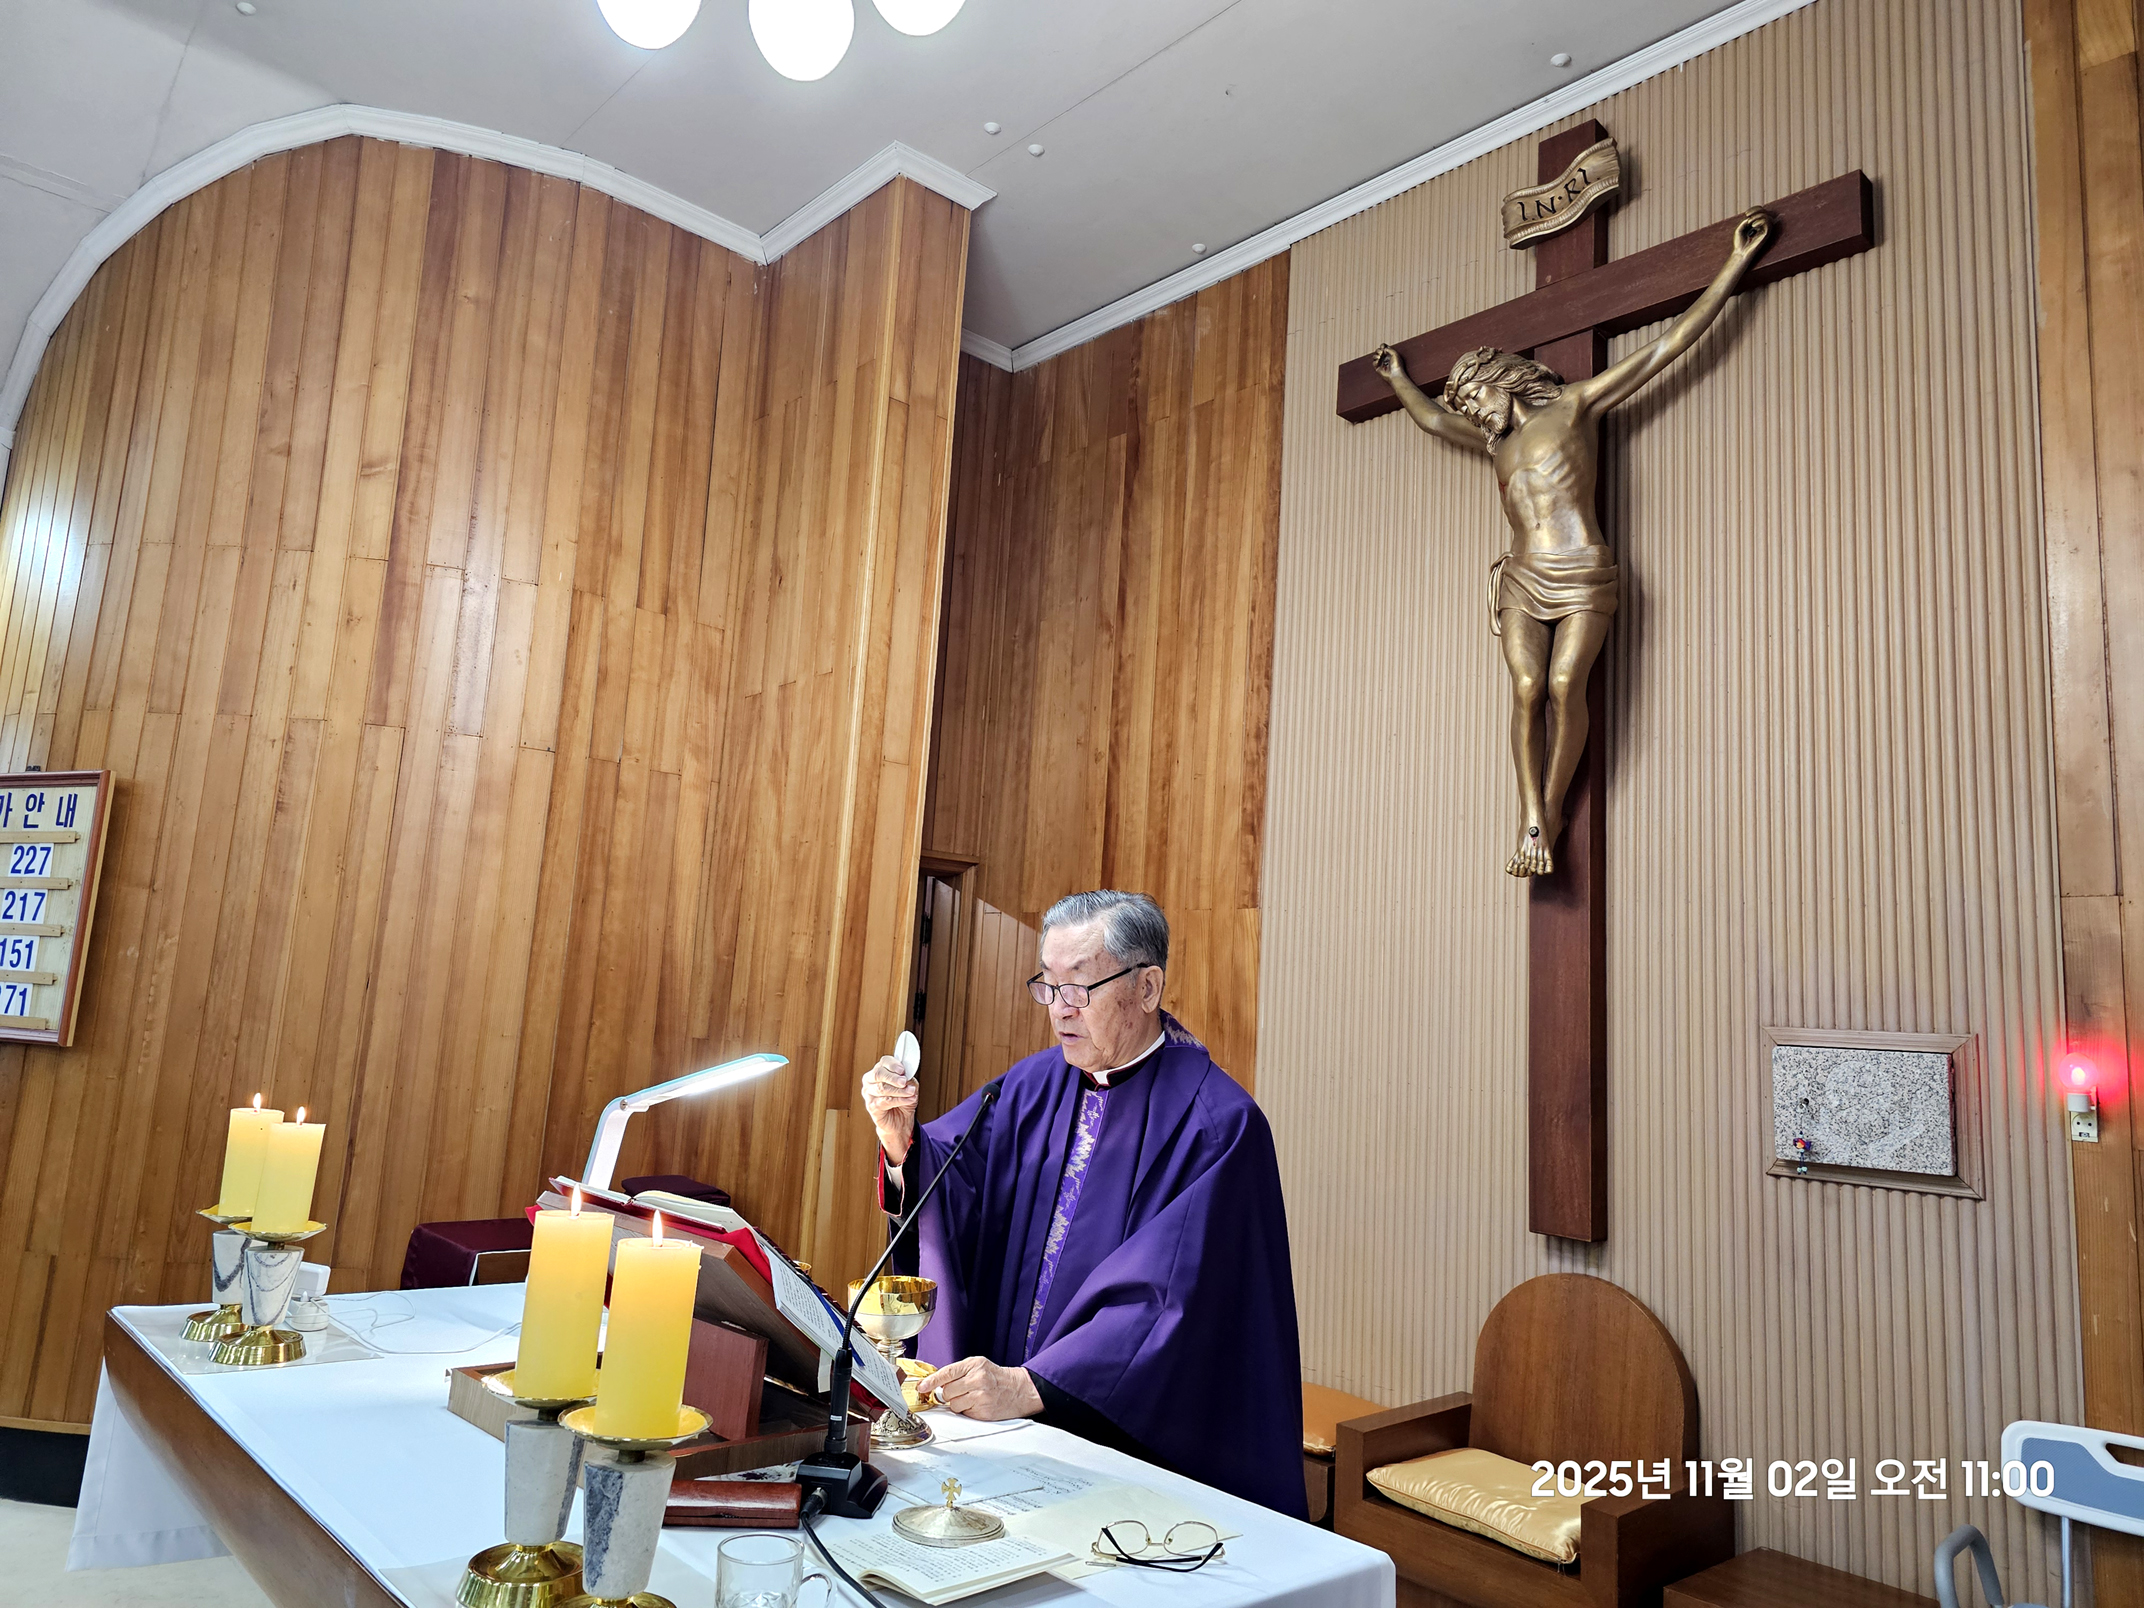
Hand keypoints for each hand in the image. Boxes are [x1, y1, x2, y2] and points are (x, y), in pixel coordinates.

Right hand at [861, 1055, 917, 1164]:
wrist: (900, 1121)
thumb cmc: (903, 1101)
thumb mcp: (910, 1086)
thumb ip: (908, 1078)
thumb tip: (907, 1075)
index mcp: (880, 1071)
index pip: (883, 1062)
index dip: (893, 1065)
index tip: (902, 1070)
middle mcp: (870, 1081)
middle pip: (879, 1074)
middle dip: (893, 1078)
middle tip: (904, 1082)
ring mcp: (869, 1094)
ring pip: (882, 1088)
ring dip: (899, 1091)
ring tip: (911, 1093)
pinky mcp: (871, 1106)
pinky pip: (885, 1101)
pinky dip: (899, 1100)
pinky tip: (908, 1100)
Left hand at [919, 1357, 1042, 1420]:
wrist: (1018, 1390)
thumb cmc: (995, 1377)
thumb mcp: (978, 1366)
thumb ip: (957, 1372)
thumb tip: (935, 1383)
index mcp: (974, 1365)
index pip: (947, 1373)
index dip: (931, 1381)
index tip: (922, 1386)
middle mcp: (978, 1380)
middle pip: (946, 1392)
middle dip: (948, 1394)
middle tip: (960, 1391)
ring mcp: (981, 1397)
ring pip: (953, 1405)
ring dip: (957, 1403)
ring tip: (970, 1398)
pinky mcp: (983, 1412)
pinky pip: (963, 1413)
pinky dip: (966, 1410)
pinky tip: (976, 1404)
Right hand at [1371, 343, 1403, 381]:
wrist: (1395, 374)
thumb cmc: (1397, 364)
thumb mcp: (1395, 354)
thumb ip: (1389, 349)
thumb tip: (1383, 349)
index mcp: (1390, 354)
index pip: (1384, 347)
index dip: (1382, 346)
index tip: (1383, 347)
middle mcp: (1385, 358)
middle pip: (1378, 351)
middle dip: (1378, 350)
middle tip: (1381, 353)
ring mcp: (1381, 363)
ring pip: (1375, 356)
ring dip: (1376, 355)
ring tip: (1379, 357)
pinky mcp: (1378, 368)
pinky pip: (1374, 363)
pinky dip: (1375, 361)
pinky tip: (1378, 361)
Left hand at [1733, 208, 1772, 256]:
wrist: (1740, 252)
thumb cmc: (1739, 242)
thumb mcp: (1740, 228)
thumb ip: (1746, 221)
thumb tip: (1753, 217)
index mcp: (1757, 224)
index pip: (1761, 211)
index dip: (1755, 209)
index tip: (1746, 214)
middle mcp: (1762, 226)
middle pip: (1765, 212)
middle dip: (1756, 211)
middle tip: (1747, 215)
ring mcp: (1765, 230)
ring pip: (1767, 217)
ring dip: (1758, 216)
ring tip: (1750, 222)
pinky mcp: (1766, 234)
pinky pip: (1768, 223)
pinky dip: (1760, 221)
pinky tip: (1753, 225)